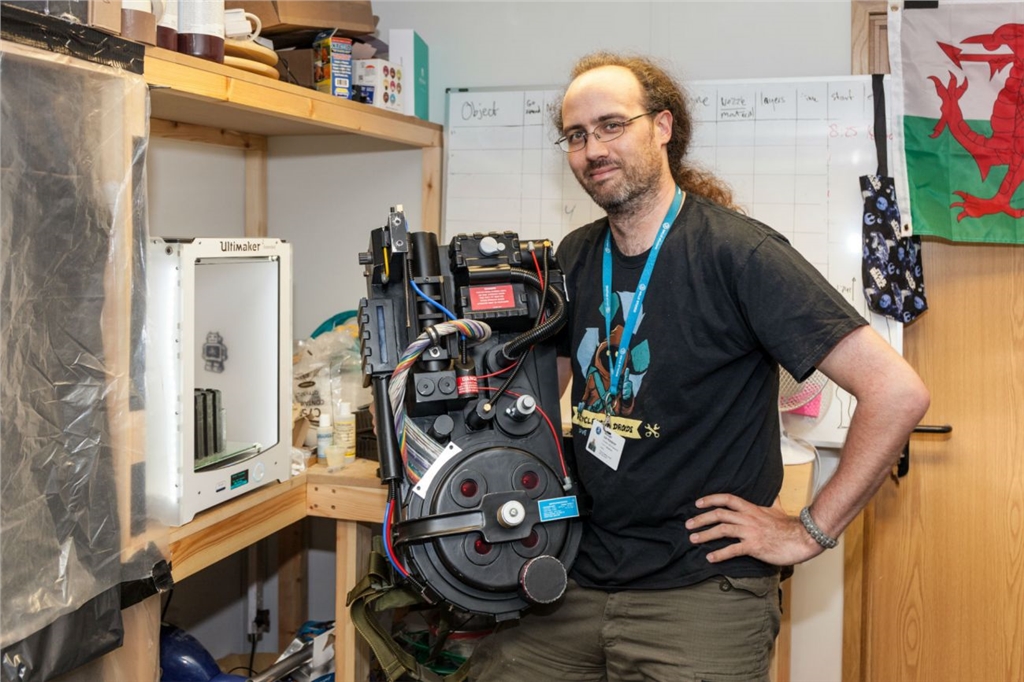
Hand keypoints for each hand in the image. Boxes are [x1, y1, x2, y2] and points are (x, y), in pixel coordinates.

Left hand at [686, 494, 822, 565]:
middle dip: (701, 518)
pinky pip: (732, 550)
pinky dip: (719, 554)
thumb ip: (772, 501)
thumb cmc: (790, 526)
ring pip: (722, 530)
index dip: (711, 499)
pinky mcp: (754, 546)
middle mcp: (748, 518)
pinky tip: (710, 557)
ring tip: (693, 539)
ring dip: (705, 534)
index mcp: (752, 508)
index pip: (727, 499)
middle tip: (688, 524)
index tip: (698, 503)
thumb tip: (773, 494)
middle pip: (719, 514)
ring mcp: (750, 532)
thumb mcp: (778, 509)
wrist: (803, 538)